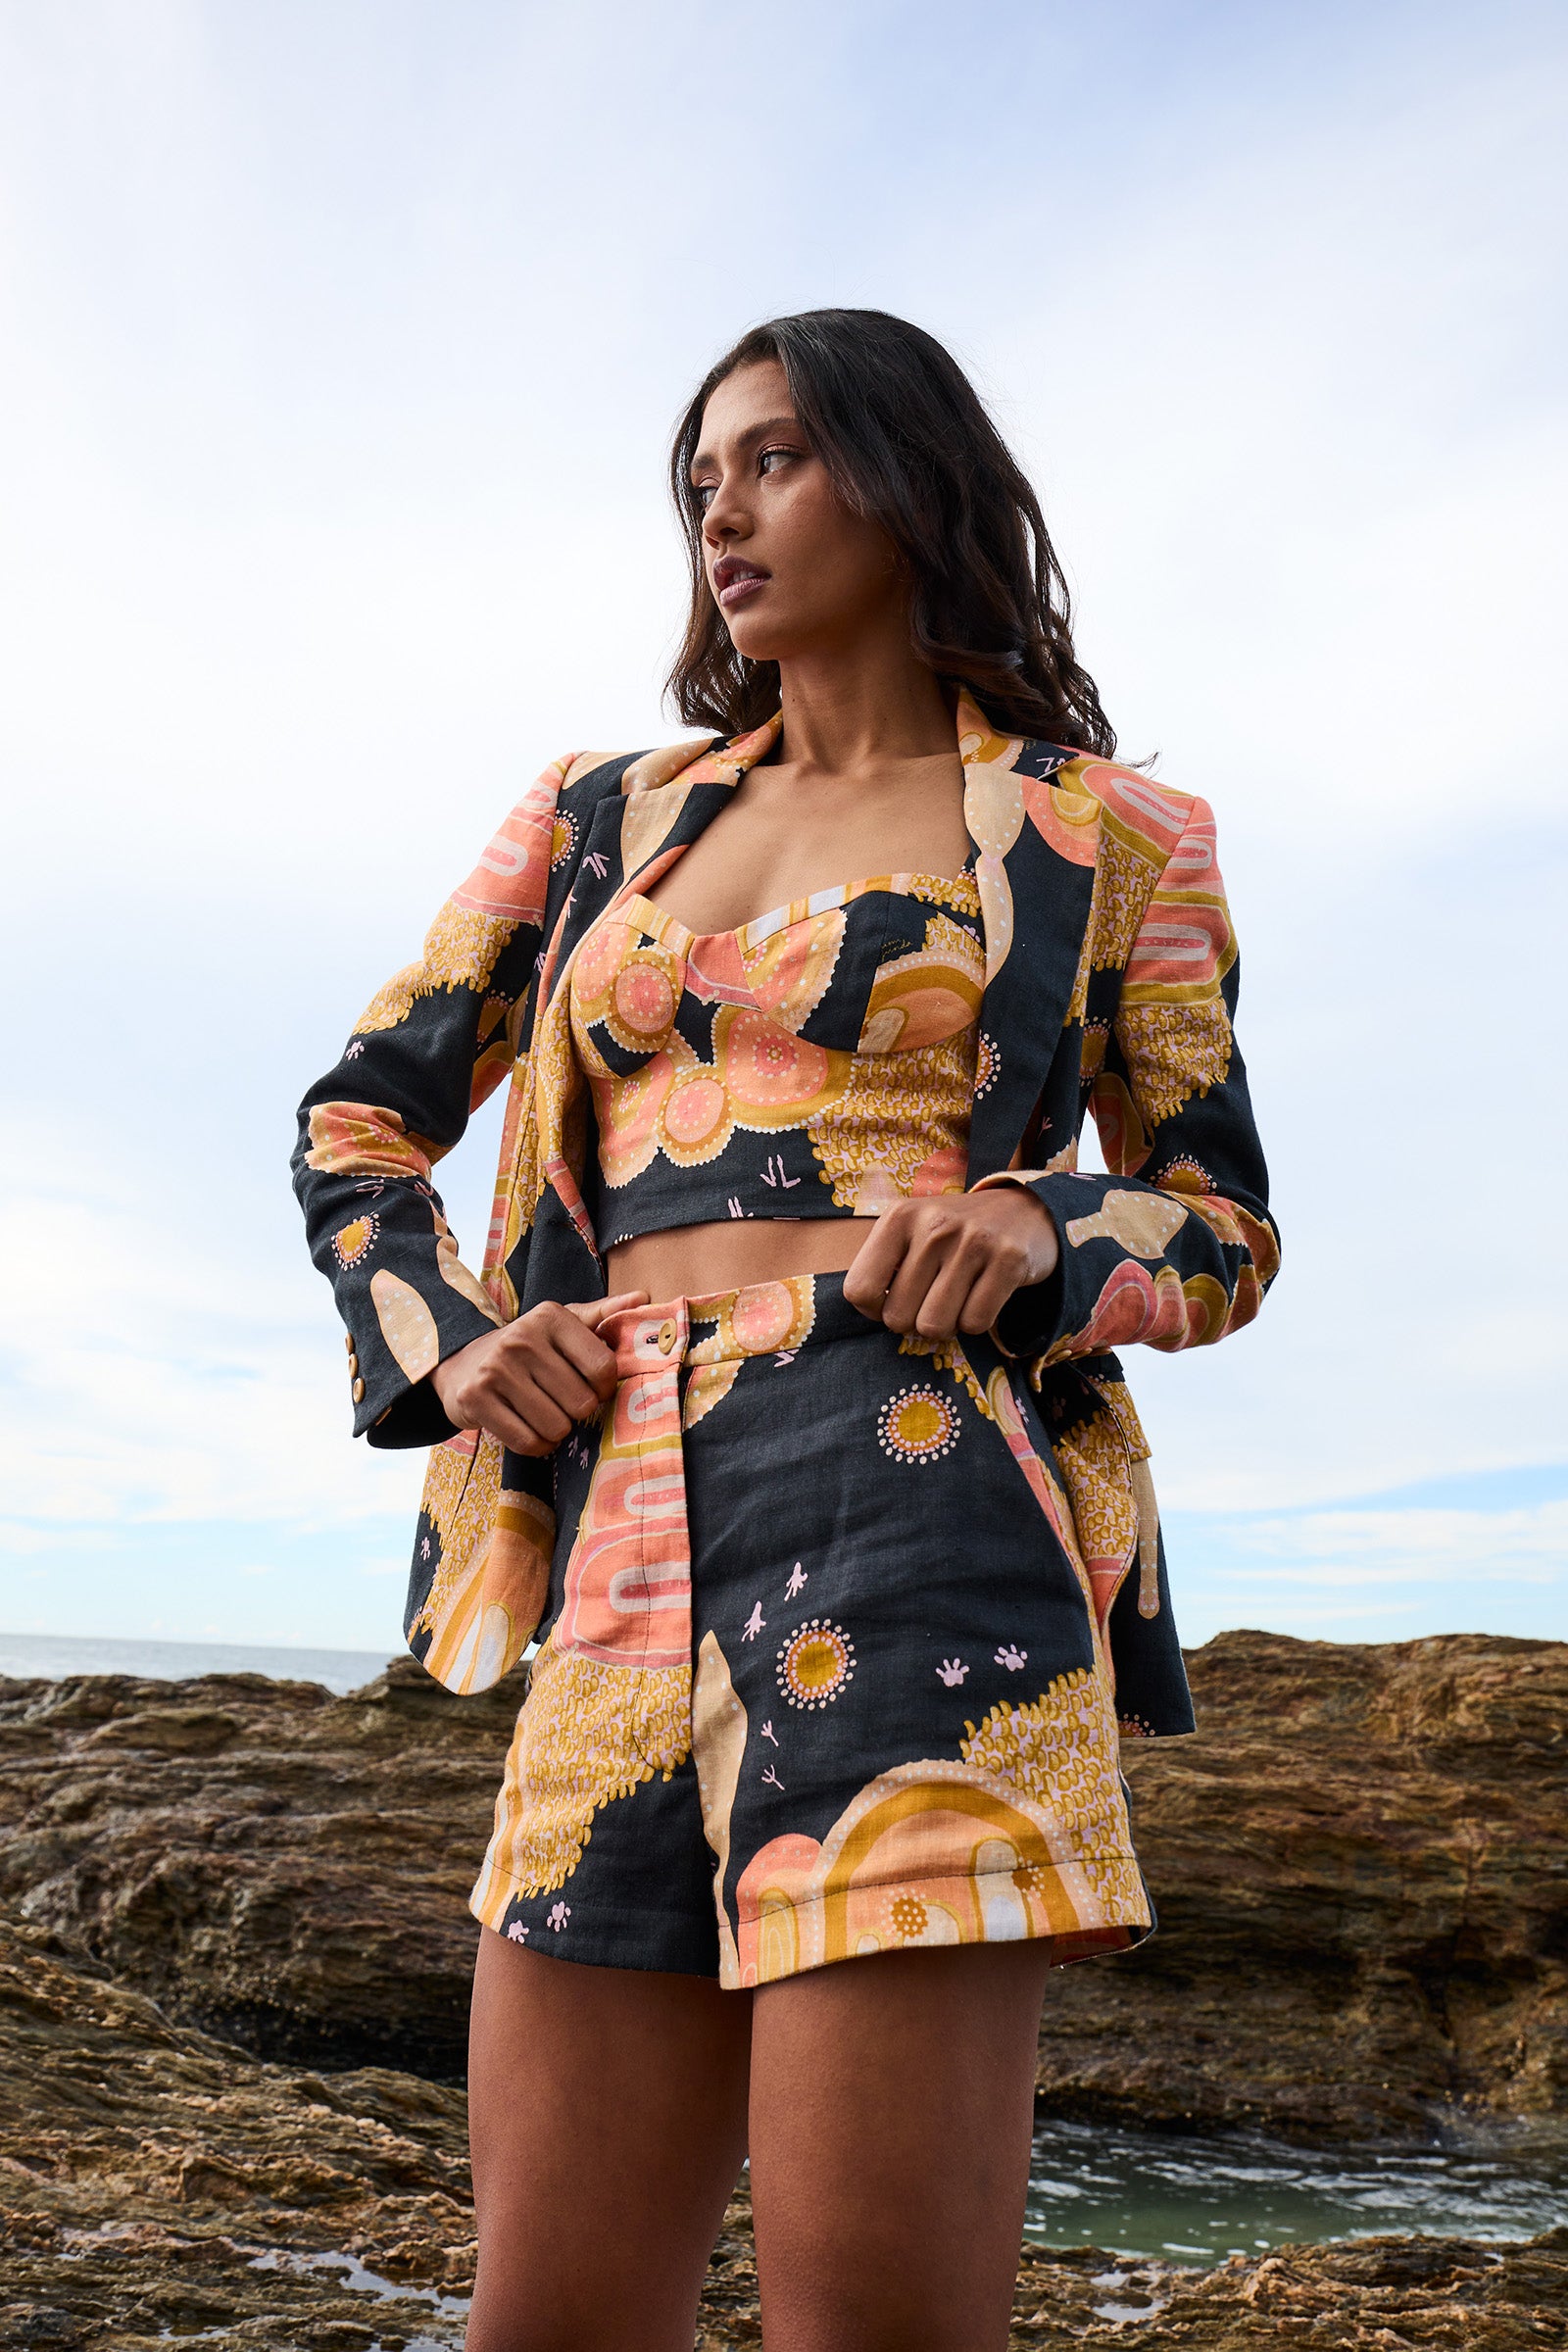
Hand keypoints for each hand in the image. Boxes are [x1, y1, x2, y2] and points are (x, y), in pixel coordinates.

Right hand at [430, 1292, 648, 1455]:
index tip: (596, 1387)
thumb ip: (603, 1315)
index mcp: (550, 1316)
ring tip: (547, 1414)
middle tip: (564, 1402)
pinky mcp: (475, 1399)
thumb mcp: (563, 1325)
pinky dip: (538, 1445)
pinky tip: (532, 1429)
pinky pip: (528, 1442)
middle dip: (578, 1411)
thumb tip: (644, 1298)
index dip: (606, 1387)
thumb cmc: (528, 1348)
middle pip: (581, 1403)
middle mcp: (521, 1338)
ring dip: (558, 1430)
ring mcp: (495, 1369)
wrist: (463, 1364)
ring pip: (557, 1426)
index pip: (603, 1367)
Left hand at [842, 1189, 1057, 1342]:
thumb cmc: (955, 1233)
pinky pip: (975, 1324)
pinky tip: (983, 1295)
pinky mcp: (1009, 1260)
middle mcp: (934, 1226)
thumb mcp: (912, 1232)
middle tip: (933, 1300)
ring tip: (958, 1298)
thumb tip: (870, 1311)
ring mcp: (973, 1242)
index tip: (893, 1299)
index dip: (874, 1309)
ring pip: (934, 1326)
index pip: (859, 1289)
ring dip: (946, 1324)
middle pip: (897, 1317)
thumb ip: (882, 1266)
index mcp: (900, 1217)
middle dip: (914, 1320)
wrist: (1026, 1211)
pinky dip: (977, 1322)